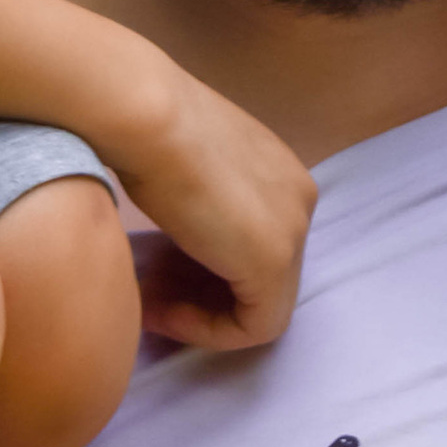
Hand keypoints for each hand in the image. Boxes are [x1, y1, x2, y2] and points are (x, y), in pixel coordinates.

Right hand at [98, 65, 315, 350]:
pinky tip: (162, 314)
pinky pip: (255, 325)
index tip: (153, 273)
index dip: (202, 271)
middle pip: (259, 274)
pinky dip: (207, 329)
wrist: (146, 116)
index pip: (254, 244)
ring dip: (201, 315)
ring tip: (149, 306)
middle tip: (149, 294)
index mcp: (282, 175)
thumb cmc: (149, 132)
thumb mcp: (187, 169)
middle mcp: (300, 200)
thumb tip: (182, 241)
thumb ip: (201, 204)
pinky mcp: (274, 261)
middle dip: (203, 294)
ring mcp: (293, 230)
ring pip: (261, 304)